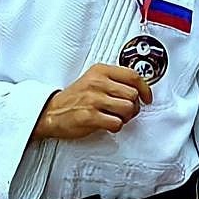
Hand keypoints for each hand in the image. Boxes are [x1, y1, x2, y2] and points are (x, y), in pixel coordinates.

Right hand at [32, 64, 152, 140]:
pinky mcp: (90, 117)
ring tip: (116, 117)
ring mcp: (93, 100)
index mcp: (100, 71)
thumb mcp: (93, 80)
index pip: (133, 76)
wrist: (51, 112)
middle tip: (126, 111)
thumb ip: (114, 81)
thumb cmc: (74, 98)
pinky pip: (117, 123)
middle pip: (133, 95)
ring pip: (128, 109)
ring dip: (126, 117)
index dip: (145, 89)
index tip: (147, 98)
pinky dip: (116, 127)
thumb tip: (139, 89)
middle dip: (134, 106)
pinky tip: (108, 124)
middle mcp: (97, 83)